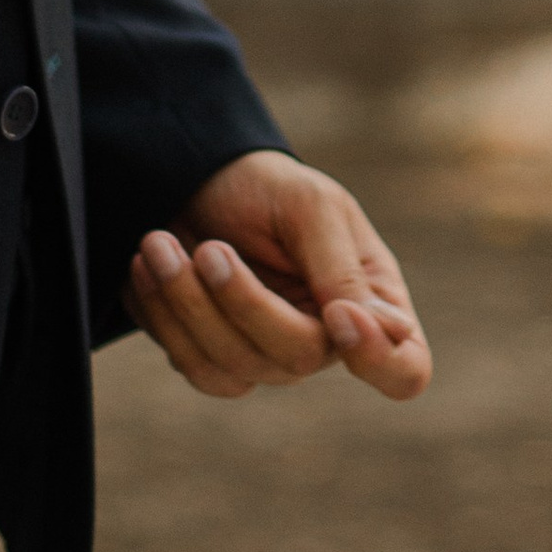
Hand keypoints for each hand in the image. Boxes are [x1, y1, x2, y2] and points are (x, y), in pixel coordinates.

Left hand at [125, 150, 431, 402]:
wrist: (199, 182)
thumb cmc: (268, 188)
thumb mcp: (311, 207)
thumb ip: (340, 269)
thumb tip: (383, 330)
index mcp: (371, 303)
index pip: (405, 369)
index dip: (378, 360)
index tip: (337, 315)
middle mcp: (326, 342)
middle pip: (295, 359)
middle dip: (240, 302)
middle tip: (207, 248)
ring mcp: (270, 358)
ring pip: (233, 367)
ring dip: (186, 305)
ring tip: (155, 243)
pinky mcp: (218, 362)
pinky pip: (192, 367)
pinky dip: (162, 316)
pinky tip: (146, 269)